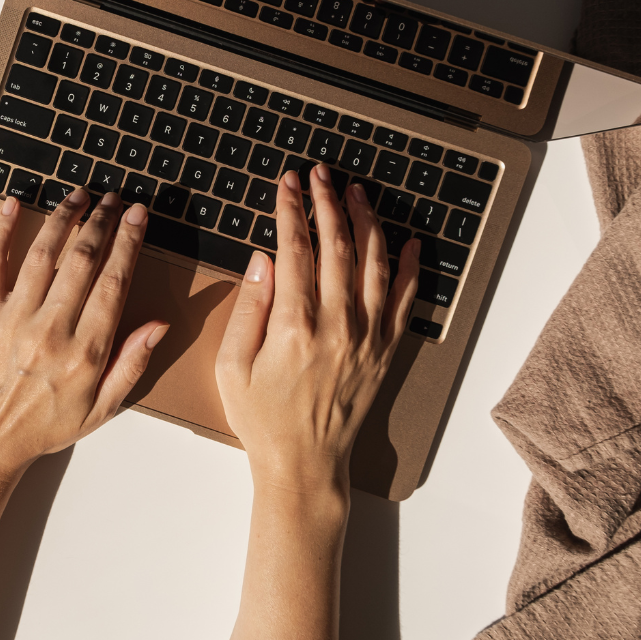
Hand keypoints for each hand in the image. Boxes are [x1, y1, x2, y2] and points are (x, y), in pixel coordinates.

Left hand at [0, 189, 169, 485]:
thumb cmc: (47, 426)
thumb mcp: (103, 408)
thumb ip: (132, 364)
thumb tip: (158, 325)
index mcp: (85, 351)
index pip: (114, 282)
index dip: (128, 242)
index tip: (137, 215)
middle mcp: (51, 329)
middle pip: (82, 260)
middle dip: (101, 222)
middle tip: (114, 198)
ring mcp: (14, 318)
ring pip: (43, 254)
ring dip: (63, 218)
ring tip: (79, 194)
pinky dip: (2, 231)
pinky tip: (14, 205)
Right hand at [216, 164, 418, 498]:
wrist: (304, 464)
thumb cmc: (263, 420)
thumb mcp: (232, 367)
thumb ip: (248, 309)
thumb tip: (263, 260)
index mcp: (294, 327)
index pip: (296, 250)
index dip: (291, 210)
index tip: (288, 184)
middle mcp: (337, 326)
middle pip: (338, 246)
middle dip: (328, 202)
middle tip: (320, 174)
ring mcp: (367, 338)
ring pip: (374, 263)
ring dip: (367, 221)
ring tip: (356, 192)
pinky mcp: (385, 352)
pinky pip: (404, 300)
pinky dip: (409, 267)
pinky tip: (407, 241)